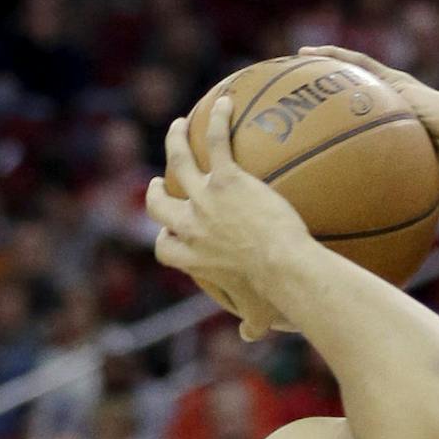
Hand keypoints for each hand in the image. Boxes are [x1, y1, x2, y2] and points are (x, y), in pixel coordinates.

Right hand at [147, 95, 309, 340]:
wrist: (283, 268)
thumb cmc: (273, 294)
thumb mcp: (258, 311)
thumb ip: (251, 322)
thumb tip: (252, 337)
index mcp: (194, 257)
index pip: (166, 248)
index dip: (164, 238)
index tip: (168, 232)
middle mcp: (191, 226)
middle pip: (159, 205)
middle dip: (156, 192)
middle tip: (160, 182)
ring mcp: (206, 200)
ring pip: (180, 162)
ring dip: (175, 142)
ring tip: (178, 126)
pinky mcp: (228, 179)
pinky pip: (218, 142)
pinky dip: (218, 120)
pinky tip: (225, 101)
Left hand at [300, 45, 438, 207]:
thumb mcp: (416, 196)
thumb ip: (394, 206)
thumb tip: (368, 240)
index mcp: (393, 135)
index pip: (354, 126)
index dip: (328, 125)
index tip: (300, 128)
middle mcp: (390, 111)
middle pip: (348, 96)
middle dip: (318, 93)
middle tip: (289, 94)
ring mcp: (395, 94)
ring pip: (351, 74)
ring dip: (322, 67)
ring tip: (291, 61)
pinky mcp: (400, 83)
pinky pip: (362, 66)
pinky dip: (337, 57)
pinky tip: (310, 52)